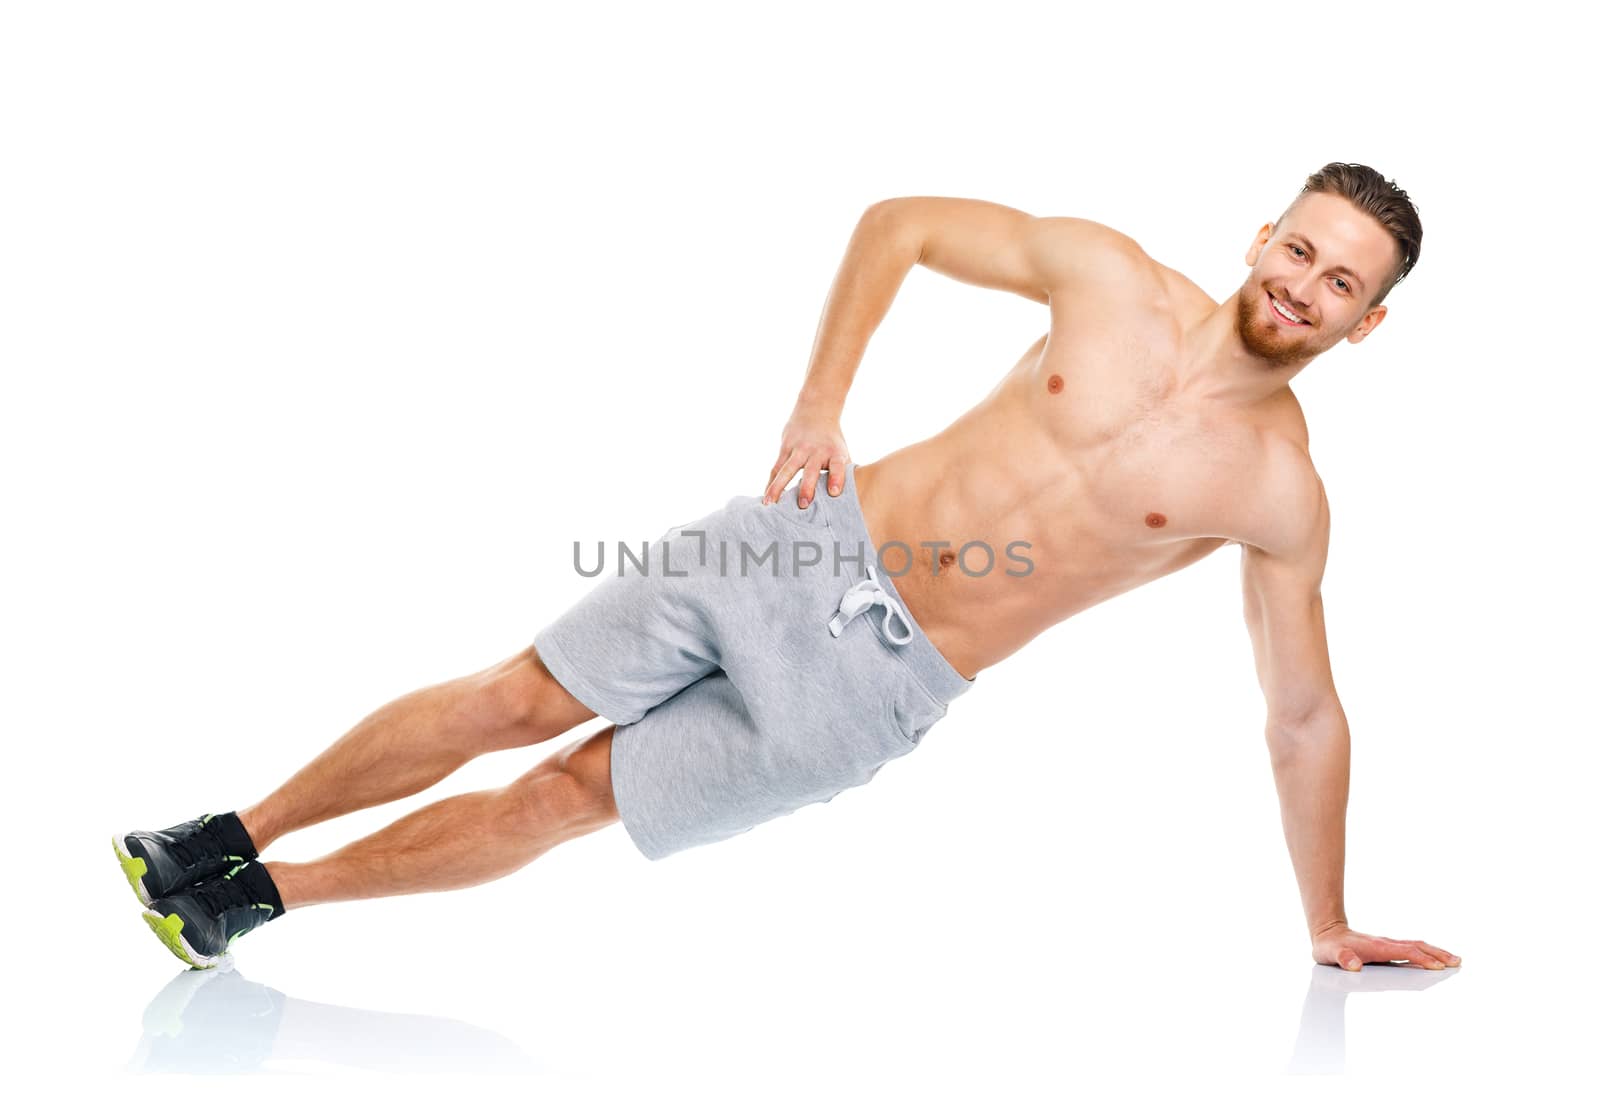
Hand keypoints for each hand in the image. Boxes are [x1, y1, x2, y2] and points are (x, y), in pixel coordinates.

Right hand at [764, 405, 848, 508]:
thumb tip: (852, 500)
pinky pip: (776, 468)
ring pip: (786, 470)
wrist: (816, 410)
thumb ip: (845, 474)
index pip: (837, 466)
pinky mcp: (785, 448)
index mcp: (834, 453)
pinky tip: (766, 495)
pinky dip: (770, 482)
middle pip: (811, 471)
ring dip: (778, 487)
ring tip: (770, 503)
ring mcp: (799, 449)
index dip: (837, 479)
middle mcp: (816, 451)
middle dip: (807, 488)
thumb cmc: (831, 441)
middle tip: (803, 505)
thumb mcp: (842, 452)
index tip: (834, 493)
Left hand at [1311, 921, 1460, 971]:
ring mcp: (1388, 946)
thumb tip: (1353, 966)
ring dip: (1436, 953)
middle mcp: (1386, 944)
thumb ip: (1342, 959)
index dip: (1421, 959)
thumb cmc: (1329, 946)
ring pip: (1417, 947)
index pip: (1405, 952)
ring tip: (1455, 961)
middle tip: (1458, 962)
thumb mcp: (1330, 954)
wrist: (1327, 933)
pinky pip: (1412, 950)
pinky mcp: (1388, 949)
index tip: (1438, 967)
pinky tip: (1434, 962)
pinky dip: (1427, 954)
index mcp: (1378, 947)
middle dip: (1438, 954)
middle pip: (1418, 947)